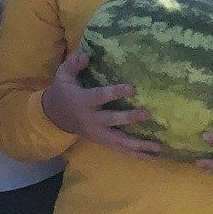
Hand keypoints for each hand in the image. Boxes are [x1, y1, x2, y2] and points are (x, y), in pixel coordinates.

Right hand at [40, 50, 160, 158]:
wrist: (54, 116)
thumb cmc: (64, 92)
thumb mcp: (63, 75)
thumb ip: (73, 64)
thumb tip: (87, 56)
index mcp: (83, 101)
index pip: (101, 96)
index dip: (115, 92)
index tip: (132, 88)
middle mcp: (92, 119)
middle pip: (113, 120)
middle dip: (130, 118)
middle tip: (148, 113)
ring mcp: (97, 133)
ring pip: (119, 141)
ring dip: (139, 144)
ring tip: (158, 146)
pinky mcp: (102, 141)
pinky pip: (120, 150)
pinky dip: (136, 154)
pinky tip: (152, 157)